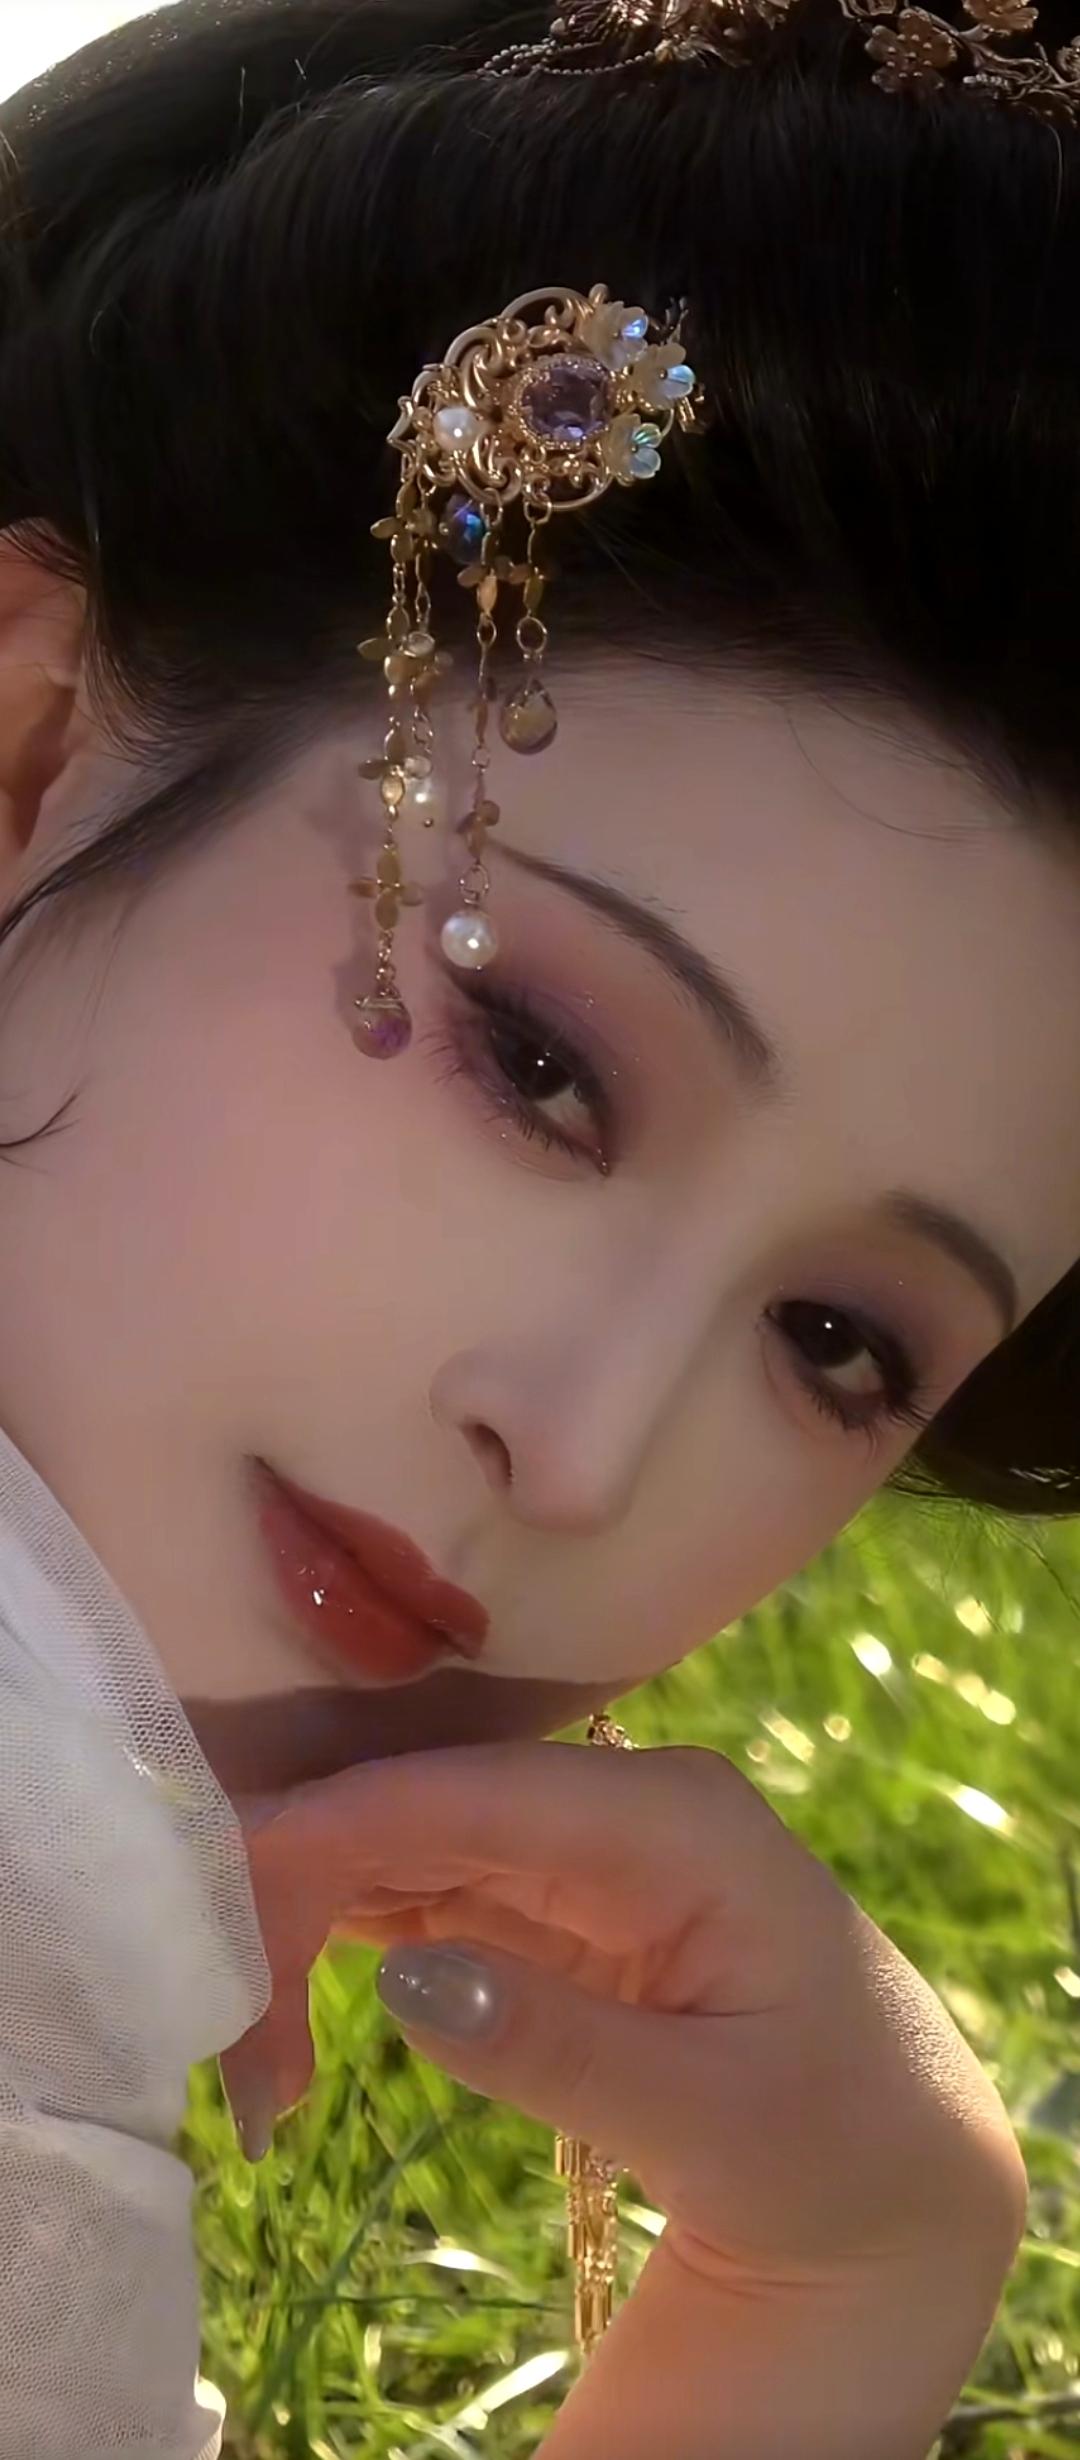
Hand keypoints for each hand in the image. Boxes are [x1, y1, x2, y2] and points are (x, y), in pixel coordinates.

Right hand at [222, 1740, 1025, 2459]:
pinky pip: (421, 1898)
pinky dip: (344, 1951)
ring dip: (309, 1930)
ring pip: (403, 1853)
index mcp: (676, 1817)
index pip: (475, 1791)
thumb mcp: (714, 2120)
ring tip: (246, 2049)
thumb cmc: (832, 2141)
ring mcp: (578, 1848)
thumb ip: (562, 2049)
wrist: (889, 2173)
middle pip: (421, 1812)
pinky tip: (282, 2013)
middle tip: (225, 2023)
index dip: (339, 1821)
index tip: (218, 1868)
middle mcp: (618, 1805)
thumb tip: (408, 1981)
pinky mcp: (548, 1901)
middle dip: (304, 1892)